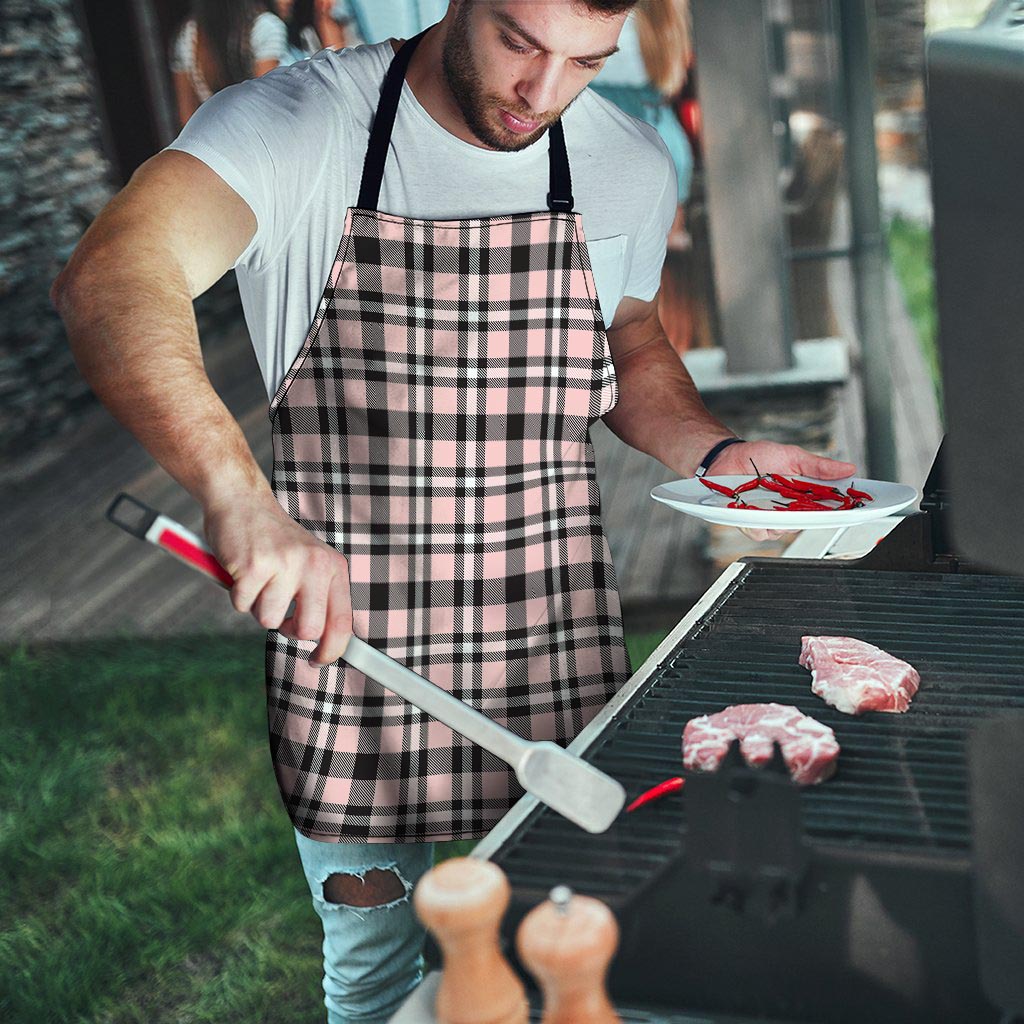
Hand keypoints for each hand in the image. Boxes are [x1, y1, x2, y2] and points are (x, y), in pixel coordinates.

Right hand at [203, 492, 352, 664]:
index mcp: (332, 566)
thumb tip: (325, 643)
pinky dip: (237, 594)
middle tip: (279, 612)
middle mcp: (314, 564)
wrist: (242, 501)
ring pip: (269, 620)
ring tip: (259, 579)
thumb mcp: (309, 562)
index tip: (318, 660)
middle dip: (289, 630)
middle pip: (308, 630)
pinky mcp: (254, 566)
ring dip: (258, 607)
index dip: (332, 650)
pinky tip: (242, 571)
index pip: (342, 621)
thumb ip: (319, 597)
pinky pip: (242, 605)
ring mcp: (285, 564)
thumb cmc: (274, 540)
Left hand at [707, 440, 856, 542]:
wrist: (727, 458)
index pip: (829, 508)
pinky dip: (757, 522)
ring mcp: (771, 518)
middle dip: (809, 516)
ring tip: (770, 499)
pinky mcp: (751, 523)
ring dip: (779, 518)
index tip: (856, 509)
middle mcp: (790, 510)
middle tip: (804, 502)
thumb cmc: (759, 457)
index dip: (843, 511)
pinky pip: (760, 532)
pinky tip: (752, 508)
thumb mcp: (793, 456)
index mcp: (804, 495)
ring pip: (784, 531)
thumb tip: (848, 468)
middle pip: (808, 523)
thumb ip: (819, 466)